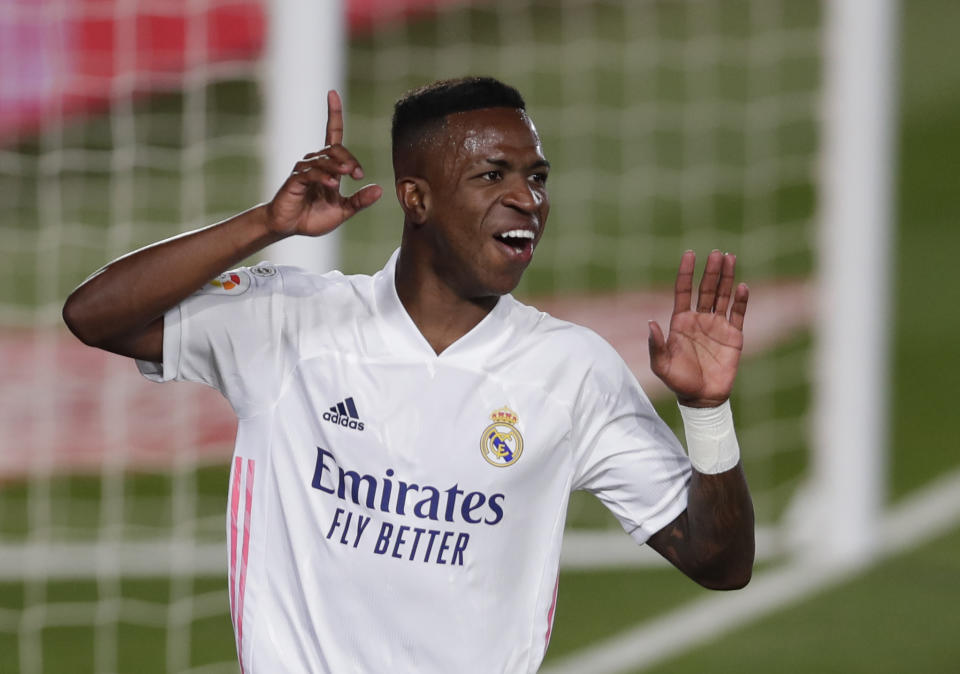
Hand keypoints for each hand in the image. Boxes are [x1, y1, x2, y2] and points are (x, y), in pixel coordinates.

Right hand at [265, 90, 382, 236]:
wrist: (290, 227)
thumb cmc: (313, 217)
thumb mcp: (343, 210)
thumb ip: (360, 201)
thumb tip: (380, 190)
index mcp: (328, 166)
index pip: (332, 134)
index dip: (333, 114)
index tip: (331, 94)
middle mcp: (315, 162)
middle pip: (335, 148)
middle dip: (349, 159)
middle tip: (357, 174)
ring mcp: (304, 169)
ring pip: (324, 159)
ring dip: (338, 167)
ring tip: (347, 176)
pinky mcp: (295, 180)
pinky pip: (310, 173)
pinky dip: (322, 177)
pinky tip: (331, 184)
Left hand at [648, 250, 748, 407]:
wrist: (702, 398)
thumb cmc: (678, 381)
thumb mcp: (662, 365)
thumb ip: (656, 344)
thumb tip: (650, 323)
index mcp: (680, 322)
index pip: (683, 291)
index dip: (686, 273)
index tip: (689, 254)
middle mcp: (699, 319)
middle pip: (706, 289)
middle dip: (711, 271)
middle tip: (717, 252)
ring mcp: (717, 325)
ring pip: (723, 296)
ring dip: (726, 278)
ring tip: (730, 258)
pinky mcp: (734, 335)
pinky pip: (739, 313)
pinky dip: (741, 300)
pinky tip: (742, 287)